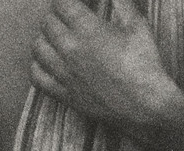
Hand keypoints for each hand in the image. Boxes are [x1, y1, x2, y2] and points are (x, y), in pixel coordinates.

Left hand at [31, 0, 183, 148]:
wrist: (146, 106)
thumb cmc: (145, 65)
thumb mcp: (138, 25)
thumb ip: (121, 3)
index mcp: (88, 30)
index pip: (60, 4)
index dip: (66, 1)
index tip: (74, 4)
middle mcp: (70, 50)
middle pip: (47, 23)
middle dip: (57, 16)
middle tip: (69, 19)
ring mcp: (65, 74)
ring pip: (38, 47)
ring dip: (46, 38)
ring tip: (57, 38)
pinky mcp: (65, 94)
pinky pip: (36, 76)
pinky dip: (38, 65)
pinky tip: (48, 62)